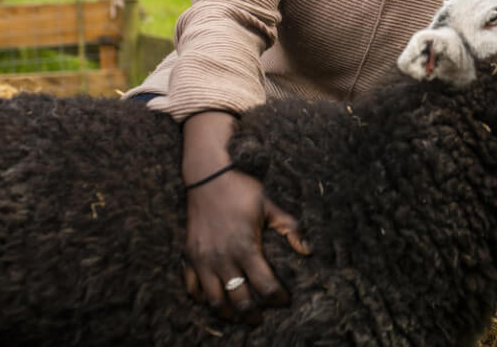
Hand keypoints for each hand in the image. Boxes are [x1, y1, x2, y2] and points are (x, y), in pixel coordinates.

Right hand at [181, 112, 309, 322]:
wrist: (208, 176)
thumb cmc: (242, 189)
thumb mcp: (270, 206)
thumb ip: (290, 229)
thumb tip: (307, 251)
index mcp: (246, 248)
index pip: (266, 285)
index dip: (278, 298)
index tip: (284, 302)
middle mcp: (223, 258)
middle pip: (239, 300)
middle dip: (252, 314)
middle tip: (260, 319)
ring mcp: (203, 259)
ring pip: (214, 300)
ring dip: (227, 312)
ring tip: (237, 316)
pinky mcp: (189, 256)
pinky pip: (191, 287)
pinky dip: (201, 298)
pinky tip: (212, 299)